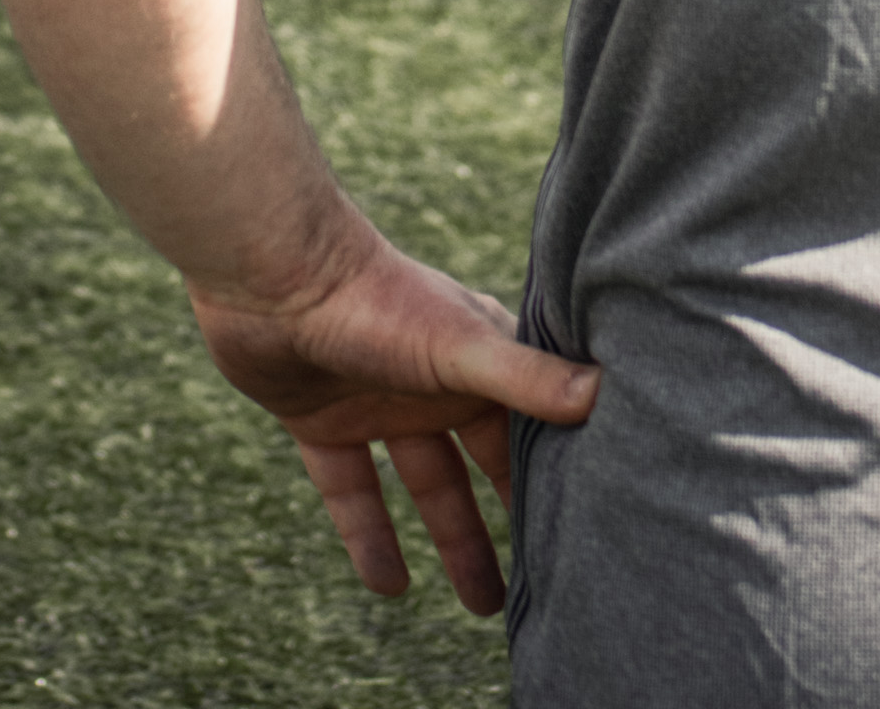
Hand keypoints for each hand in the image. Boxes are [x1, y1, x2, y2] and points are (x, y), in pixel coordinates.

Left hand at [187, 225, 597, 615]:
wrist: (272, 275)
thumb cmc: (376, 299)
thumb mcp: (461, 348)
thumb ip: (527, 378)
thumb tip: (606, 396)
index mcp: (477, 357)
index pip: (528, 426)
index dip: (553, 473)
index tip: (588, 529)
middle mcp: (434, 382)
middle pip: (483, 463)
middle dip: (510, 518)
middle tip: (540, 583)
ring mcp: (379, 401)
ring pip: (427, 483)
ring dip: (452, 539)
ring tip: (481, 605)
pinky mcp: (324, 420)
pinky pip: (354, 490)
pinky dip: (370, 536)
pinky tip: (389, 588)